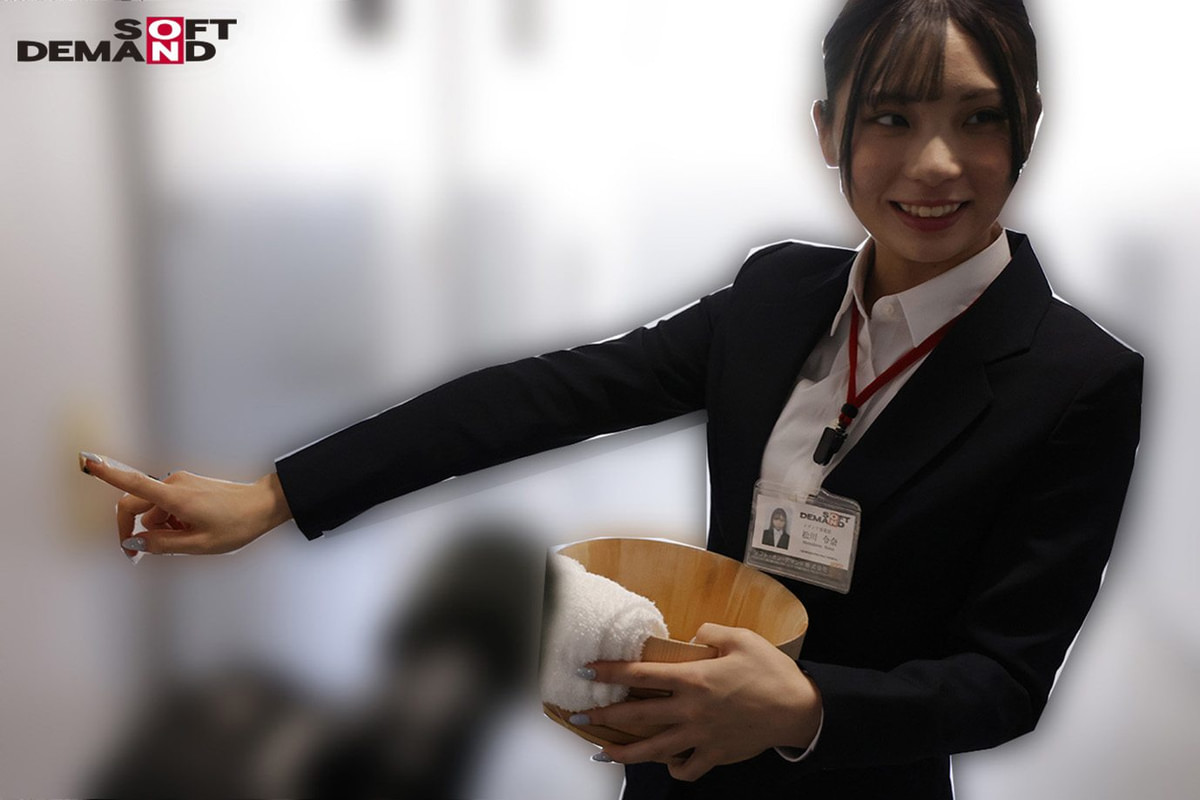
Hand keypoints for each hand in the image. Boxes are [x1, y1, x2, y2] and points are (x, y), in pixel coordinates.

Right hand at [79, 452, 292, 556]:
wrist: (264, 506)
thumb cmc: (237, 525)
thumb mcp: (199, 544)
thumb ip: (162, 544)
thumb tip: (133, 543)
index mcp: (175, 497)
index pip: (134, 484)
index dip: (108, 475)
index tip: (88, 462)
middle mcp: (174, 484)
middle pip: (135, 504)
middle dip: (132, 529)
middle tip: (137, 555)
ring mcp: (182, 483)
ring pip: (153, 509)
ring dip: (157, 528)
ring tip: (187, 541)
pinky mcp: (188, 486)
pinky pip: (166, 505)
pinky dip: (169, 521)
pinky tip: (190, 531)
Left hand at [583, 623, 821, 781]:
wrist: (799, 710)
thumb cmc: (771, 671)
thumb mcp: (741, 638)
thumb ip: (710, 633)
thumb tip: (691, 637)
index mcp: (694, 678)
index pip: (640, 673)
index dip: (609, 671)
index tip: (587, 671)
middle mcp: (691, 709)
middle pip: (637, 715)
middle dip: (603, 716)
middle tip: (579, 717)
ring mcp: (701, 735)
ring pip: (653, 749)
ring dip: (624, 751)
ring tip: (603, 751)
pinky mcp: (715, 754)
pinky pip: (686, 767)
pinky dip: (673, 767)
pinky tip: (665, 761)